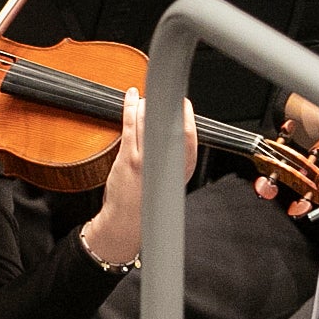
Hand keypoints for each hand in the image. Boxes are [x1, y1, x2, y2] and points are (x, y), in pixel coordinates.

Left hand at [83, 88, 199, 268]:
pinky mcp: (128, 158)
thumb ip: (175, 156)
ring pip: (148, 120)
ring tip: (143, 100)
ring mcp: (147, 159)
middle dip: (162, 107)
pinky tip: (130, 97)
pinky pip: (130, 125)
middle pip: (168, 123)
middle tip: (157, 99)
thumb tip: (173, 129)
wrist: (128, 221)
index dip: (186, 114)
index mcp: (182, 167)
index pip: (190, 134)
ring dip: (145, 105)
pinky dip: (129, 107)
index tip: (182, 102)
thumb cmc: (147, 199)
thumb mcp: (171, 178)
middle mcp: (167, 162)